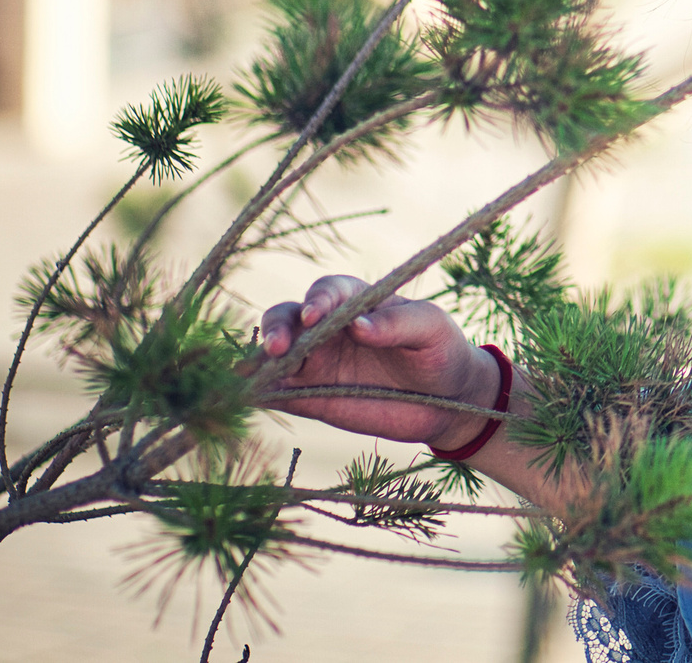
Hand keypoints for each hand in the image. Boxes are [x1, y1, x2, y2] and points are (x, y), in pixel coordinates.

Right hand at [257, 273, 498, 450]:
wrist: (447, 400)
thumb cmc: (440, 350)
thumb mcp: (431, 328)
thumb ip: (399, 322)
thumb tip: (358, 325)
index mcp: (355, 302)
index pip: (327, 292)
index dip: (317, 301)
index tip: (316, 317)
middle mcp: (327, 330)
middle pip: (287, 318)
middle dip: (277, 328)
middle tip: (278, 347)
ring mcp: (315, 364)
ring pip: (273, 354)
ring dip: (258, 360)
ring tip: (252, 371)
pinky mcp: (310, 398)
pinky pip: (276, 392)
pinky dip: (256, 392)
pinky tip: (244, 396)